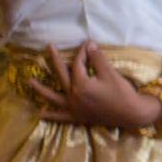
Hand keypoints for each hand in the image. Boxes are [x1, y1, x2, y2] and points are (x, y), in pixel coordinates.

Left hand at [29, 43, 161, 129]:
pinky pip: (61, 117)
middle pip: (61, 74)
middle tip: (49, 47)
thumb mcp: (110, 73)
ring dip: (41, 89)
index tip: (86, 44)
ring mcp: (74, 108)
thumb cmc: (122, 93)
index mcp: (81, 84)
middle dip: (55, 60)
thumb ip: (97, 58)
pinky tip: (41, 114)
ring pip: (53, 97)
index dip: (82, 52)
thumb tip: (88, 44)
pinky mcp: (78, 117)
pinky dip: (51, 116)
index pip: (78, 64)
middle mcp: (73, 96)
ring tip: (29, 82)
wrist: (131, 114)